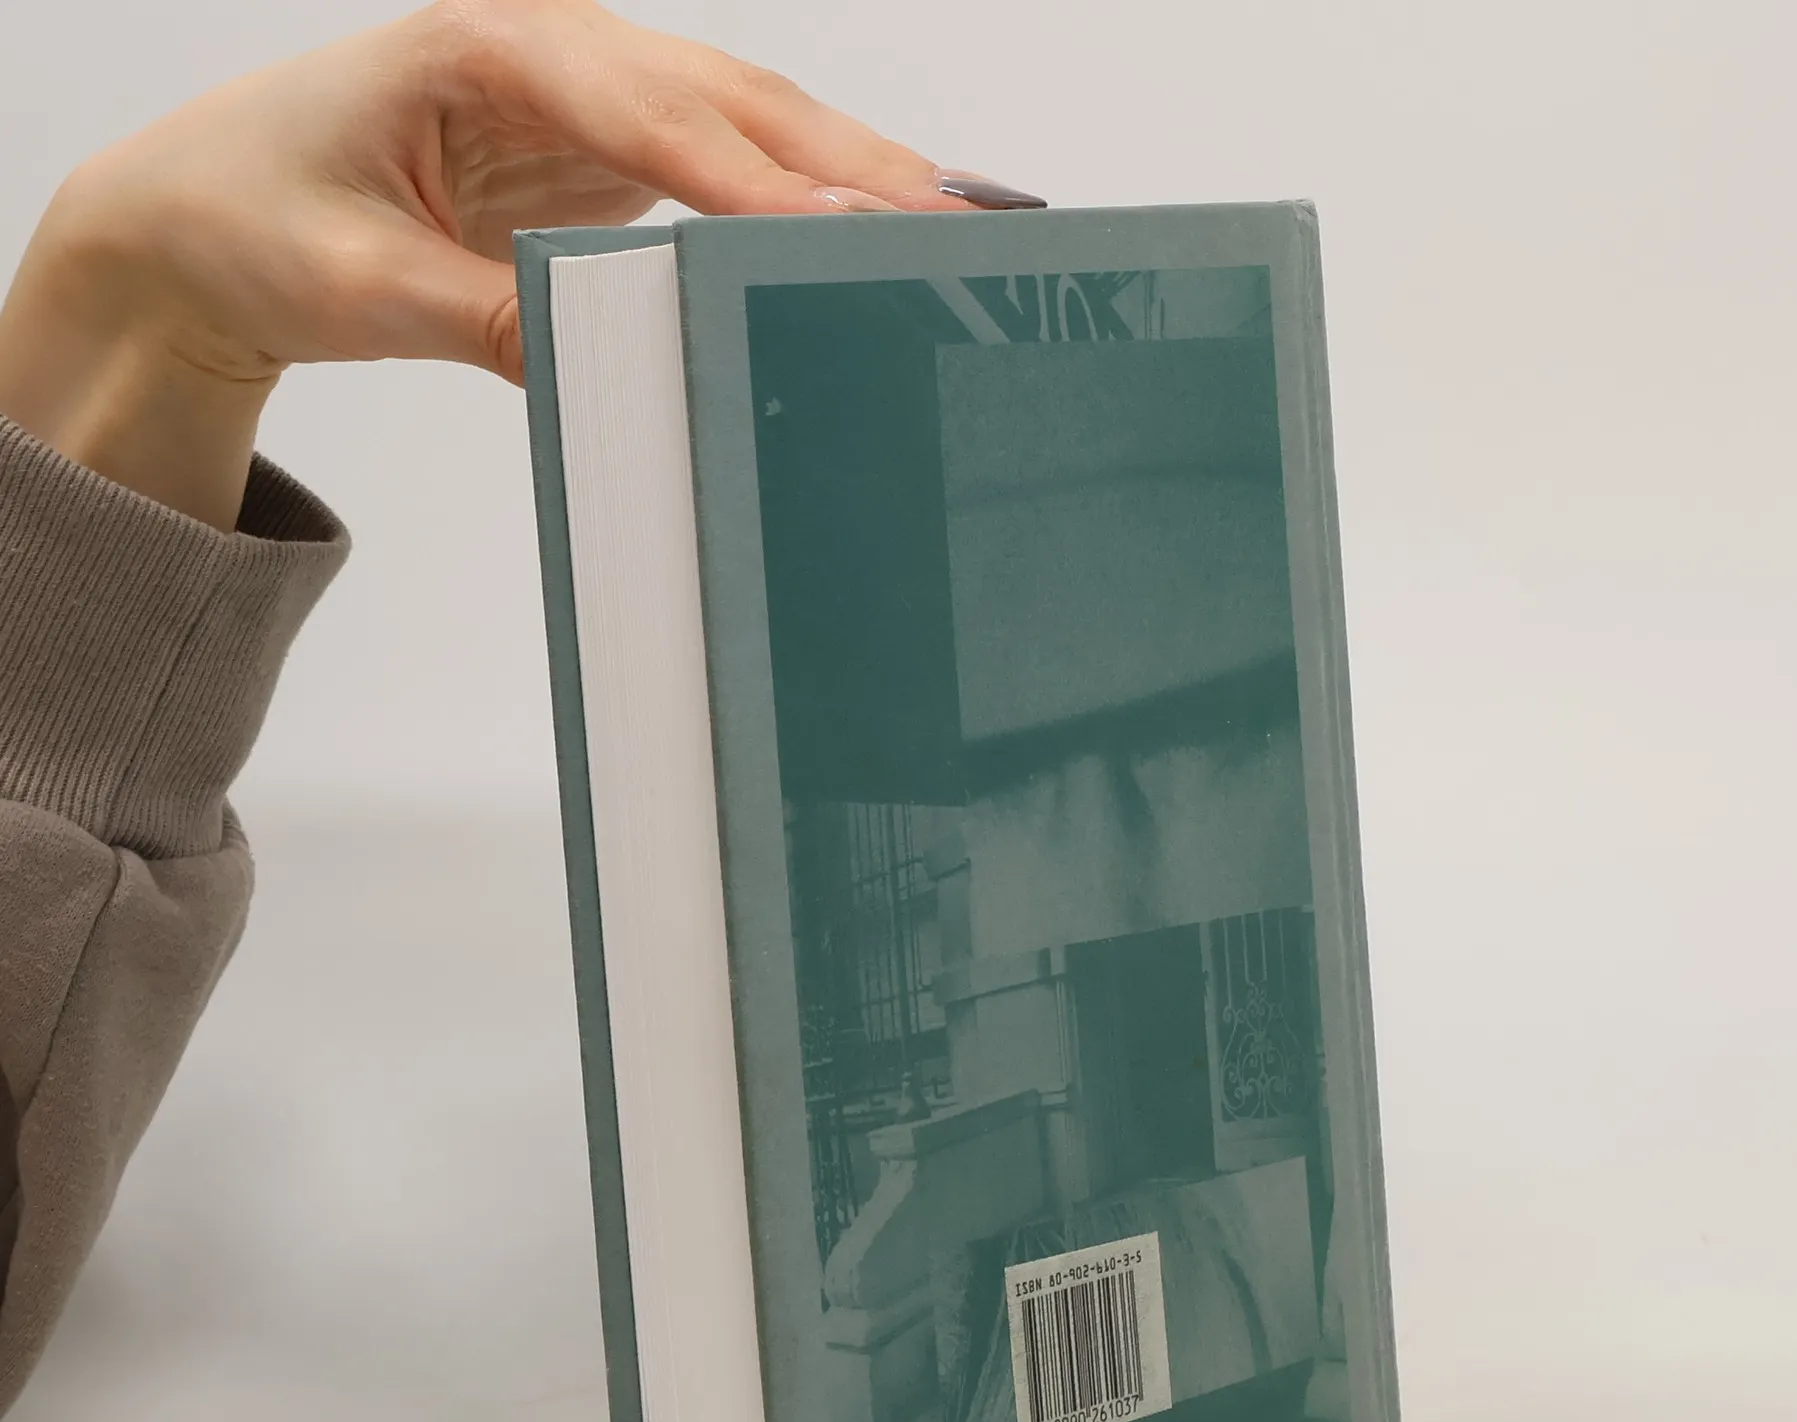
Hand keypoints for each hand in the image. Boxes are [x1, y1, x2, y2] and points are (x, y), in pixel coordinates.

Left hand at [0, 0, 1041, 527]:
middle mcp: (548, 52)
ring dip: (844, 170)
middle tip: (946, 222)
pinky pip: (720, 167)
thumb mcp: (360, 285)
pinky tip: (859, 236)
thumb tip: (606, 354)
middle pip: (726, 94)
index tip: (834, 224)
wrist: (208, 214)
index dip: (748, 172)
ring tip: (943, 228)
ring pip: (741, 120)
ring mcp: (582, 99)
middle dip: (844, 156)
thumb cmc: (259, 218)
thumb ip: (483, 314)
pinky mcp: (599, 154)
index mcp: (478, 49)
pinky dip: (796, 200)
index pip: (644, 110)